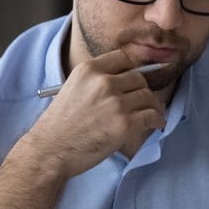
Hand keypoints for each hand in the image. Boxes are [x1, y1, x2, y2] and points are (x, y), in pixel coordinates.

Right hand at [26, 49, 165, 175]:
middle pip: (139, 78)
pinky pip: (152, 116)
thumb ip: (95, 80)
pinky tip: (155, 124)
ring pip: (148, 97)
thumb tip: (124, 81)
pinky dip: (157, 120)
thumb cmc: (59, 125)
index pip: (124, 58)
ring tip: (151, 114)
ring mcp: (115, 103)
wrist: (50, 150)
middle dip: (142, 90)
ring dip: (152, 106)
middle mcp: (104, 82)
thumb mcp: (72, 88)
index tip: (134, 80)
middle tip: (143, 102)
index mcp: (89, 69)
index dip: (132, 69)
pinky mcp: (124, 124)